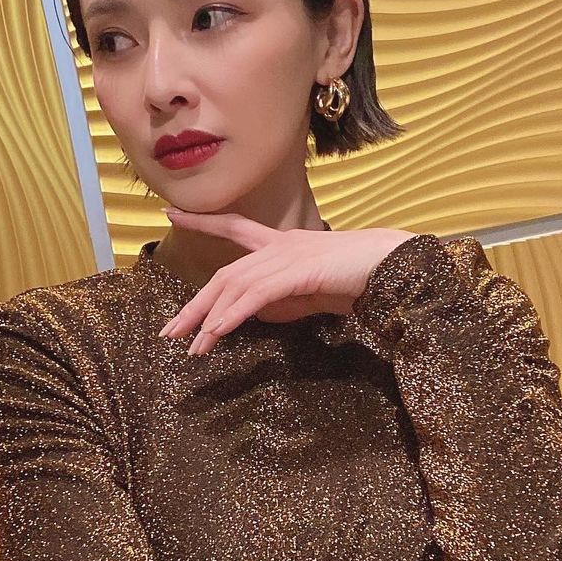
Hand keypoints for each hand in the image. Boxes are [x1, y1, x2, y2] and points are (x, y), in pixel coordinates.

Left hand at [156, 208, 413, 354]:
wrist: (391, 265)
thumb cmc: (357, 277)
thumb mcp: (308, 291)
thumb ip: (280, 299)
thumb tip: (252, 314)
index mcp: (282, 243)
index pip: (234, 226)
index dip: (203, 220)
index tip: (172, 213)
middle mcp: (278, 245)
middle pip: (224, 274)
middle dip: (194, 305)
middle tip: (170, 331)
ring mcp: (287, 256)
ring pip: (234, 286)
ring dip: (209, 320)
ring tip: (193, 347)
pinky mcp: (297, 271)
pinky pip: (256, 295)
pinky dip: (233, 314)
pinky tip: (217, 332)